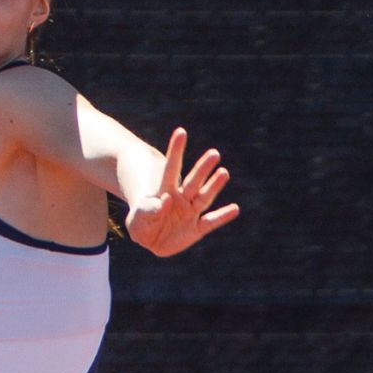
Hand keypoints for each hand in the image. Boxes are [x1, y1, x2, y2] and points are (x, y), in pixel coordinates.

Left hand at [123, 128, 238, 257]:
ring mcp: (190, 212)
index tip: (181, 132)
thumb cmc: (142, 224)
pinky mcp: (197, 229)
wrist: (151, 240)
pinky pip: (211, 222)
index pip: (171, 168)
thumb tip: (166, 200)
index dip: (176, 151)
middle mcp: (181, 198)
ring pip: (204, 196)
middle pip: (193, 181)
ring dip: (214, 185)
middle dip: (202, 168)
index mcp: (164, 191)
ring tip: (224, 172)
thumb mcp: (138, 219)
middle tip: (214, 153)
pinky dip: (222, 216)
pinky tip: (235, 209)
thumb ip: (148, 209)